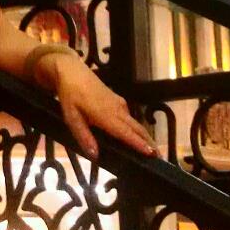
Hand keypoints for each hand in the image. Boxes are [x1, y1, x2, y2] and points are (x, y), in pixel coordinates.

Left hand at [39, 53, 156, 159]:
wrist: (72, 72)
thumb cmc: (70, 95)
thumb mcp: (71, 117)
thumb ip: (84, 137)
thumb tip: (95, 155)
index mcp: (105, 115)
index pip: (126, 133)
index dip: (139, 144)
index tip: (152, 154)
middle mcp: (117, 109)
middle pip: (137, 128)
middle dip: (149, 143)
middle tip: (159, 157)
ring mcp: (119, 104)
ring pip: (135, 123)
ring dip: (145, 136)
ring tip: (152, 150)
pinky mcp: (118, 100)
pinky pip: (130, 117)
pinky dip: (137, 129)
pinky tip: (137, 136)